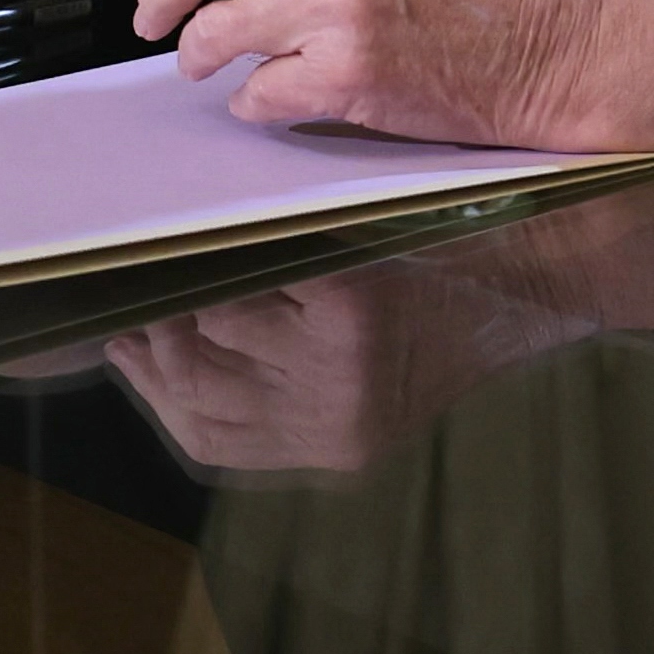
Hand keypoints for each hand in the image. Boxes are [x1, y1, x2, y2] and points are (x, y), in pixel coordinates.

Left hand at [100, 178, 653, 475]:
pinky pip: (232, 445)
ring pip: (204, 408)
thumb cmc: (443, 223)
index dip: (170, 280)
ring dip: (159, 372)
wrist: (524, 288)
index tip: (139, 257)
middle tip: (129, 296)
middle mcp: (339, 380)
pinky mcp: (339, 451)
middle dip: (155, 329)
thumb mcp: (357, 202)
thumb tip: (179, 233)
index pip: (218, 300)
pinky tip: (164, 381)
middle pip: (201, 357)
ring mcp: (337, 426)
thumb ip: (276, 222)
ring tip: (136, 336)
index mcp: (345, 307)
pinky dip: (186, 414)